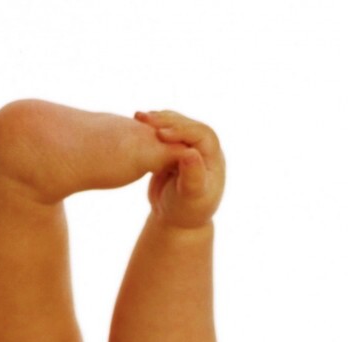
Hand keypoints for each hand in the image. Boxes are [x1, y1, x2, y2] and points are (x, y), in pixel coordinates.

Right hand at [134, 110, 224, 228]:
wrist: (177, 220)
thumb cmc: (186, 211)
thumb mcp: (191, 196)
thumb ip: (193, 176)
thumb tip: (190, 153)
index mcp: (212, 156)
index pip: (200, 134)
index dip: (181, 130)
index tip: (161, 133)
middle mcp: (202, 148)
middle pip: (186, 125)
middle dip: (166, 120)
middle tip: (144, 117)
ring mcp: (187, 147)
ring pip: (173, 126)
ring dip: (156, 120)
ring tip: (138, 116)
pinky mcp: (172, 151)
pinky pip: (162, 134)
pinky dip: (150, 128)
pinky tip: (135, 124)